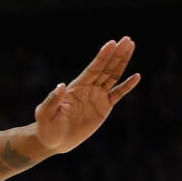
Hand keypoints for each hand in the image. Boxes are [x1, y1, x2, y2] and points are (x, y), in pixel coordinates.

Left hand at [34, 37, 138, 154]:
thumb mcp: (45, 113)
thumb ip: (52, 100)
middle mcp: (89, 88)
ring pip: (113, 76)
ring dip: (122, 62)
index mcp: (76, 87)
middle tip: (127, 39)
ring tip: (131, 47)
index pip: (92, 69)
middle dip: (116, 54)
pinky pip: (118, 94)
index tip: (112, 43)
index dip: (102, 57)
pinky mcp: (104, 108)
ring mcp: (98, 96)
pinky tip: (136, 76)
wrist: (53, 141)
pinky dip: (127, 86)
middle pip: (106, 68)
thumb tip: (60, 85)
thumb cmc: (46, 127)